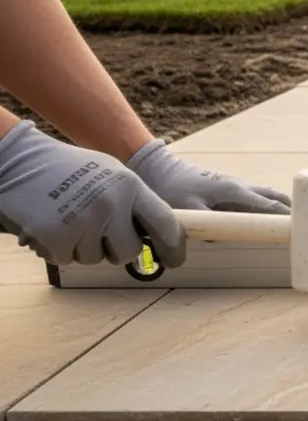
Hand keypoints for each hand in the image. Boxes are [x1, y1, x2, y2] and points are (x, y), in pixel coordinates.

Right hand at [0, 121, 184, 266]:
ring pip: (95, 258)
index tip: (175, 261)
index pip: (166, 223)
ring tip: (68, 218)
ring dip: (82, 247)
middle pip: (130, 251)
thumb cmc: (68, 169)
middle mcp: (111, 204)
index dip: (174, 247)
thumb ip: (134, 201)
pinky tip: (51, 225)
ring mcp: (84, 220)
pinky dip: (59, 248)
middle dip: (115, 250)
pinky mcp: (56, 236)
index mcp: (130, 186)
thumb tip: (158, 233)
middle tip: (98, 233)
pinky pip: (68, 259)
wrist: (19, 160)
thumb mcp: (111, 174)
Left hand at [125, 139, 290, 213]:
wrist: (160, 169)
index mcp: (237, 193)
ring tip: (299, 220)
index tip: (306, 229)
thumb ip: (206, 225)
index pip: (271, 208)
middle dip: (294, 211)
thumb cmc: (172, 190)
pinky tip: (271, 214)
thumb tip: (222, 241)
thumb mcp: (186, 209)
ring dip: (283, 207)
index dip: (288, 219)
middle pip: (276, 199)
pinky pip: (258, 197)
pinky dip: (270, 204)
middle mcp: (242, 187)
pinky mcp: (229, 188)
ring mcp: (237, 186)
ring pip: (269, 196)